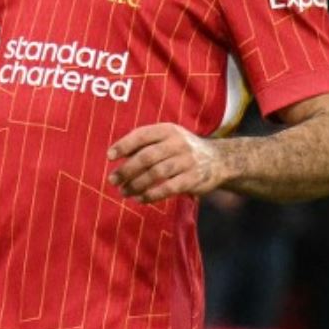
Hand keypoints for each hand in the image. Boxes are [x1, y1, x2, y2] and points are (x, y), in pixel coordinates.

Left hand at [107, 122, 229, 203]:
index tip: (109, 157)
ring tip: (123, 191)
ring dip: (136, 184)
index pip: (141, 135)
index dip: (123, 145)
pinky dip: (152, 194)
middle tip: (113, 179)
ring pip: (155, 174)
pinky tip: (140, 198)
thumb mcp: (167, 138)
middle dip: (126, 169)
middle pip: (146, 157)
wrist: (219, 160)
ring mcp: (187, 161)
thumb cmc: (182, 149)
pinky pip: (168, 188)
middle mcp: (177, 143)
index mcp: (167, 130)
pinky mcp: (193, 179)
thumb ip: (145, 144)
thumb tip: (115, 155)